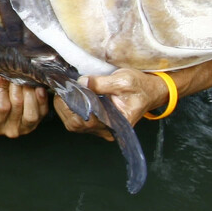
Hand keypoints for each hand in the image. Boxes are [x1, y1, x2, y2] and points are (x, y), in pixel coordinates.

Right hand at [0, 76, 48, 137]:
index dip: (2, 90)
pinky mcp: (39, 120)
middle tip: (15, 71)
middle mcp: (12, 130)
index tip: (1, 75)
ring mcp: (27, 126)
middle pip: (18, 106)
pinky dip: (42, 98)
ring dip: (29, 92)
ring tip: (24, 78)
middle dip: (16, 86)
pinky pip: (43, 111)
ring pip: (32, 112)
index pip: (1, 108)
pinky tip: (37, 86)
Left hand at [53, 68, 168, 140]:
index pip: (86, 120)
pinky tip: (69, 95)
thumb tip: (82, 82)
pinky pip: (77, 120)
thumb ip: (102, 83)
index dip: (72, 104)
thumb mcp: (124, 80)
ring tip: (64, 90)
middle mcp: (107, 130)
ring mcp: (101, 128)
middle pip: (75, 124)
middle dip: (64, 106)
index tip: (66, 90)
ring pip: (73, 123)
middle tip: (61, 88)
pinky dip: (69, 108)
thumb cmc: (140, 87)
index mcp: (115, 123)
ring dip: (65, 107)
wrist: (150, 90)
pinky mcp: (97, 122)